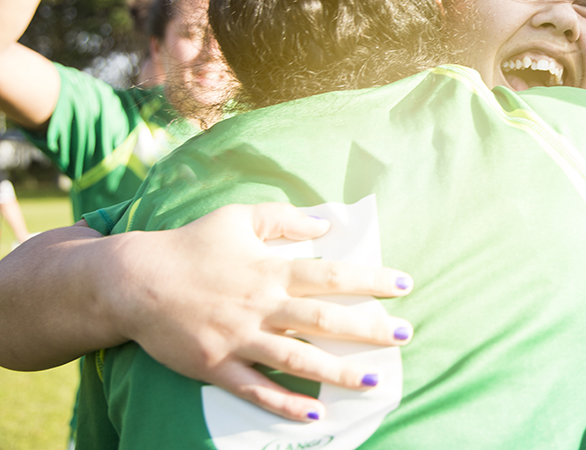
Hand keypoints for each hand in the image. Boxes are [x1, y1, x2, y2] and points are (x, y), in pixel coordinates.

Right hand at [107, 203, 413, 421]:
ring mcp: (240, 339)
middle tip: (405, 336)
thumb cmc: (191, 245)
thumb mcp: (238, 217)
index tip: (405, 285)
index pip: (332, 276)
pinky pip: (257, 390)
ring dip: (338, 371)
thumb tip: (325, 224)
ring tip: (373, 381)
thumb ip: (284, 218)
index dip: (371, 280)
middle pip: (325, 319)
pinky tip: (316, 413)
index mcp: (271, 270)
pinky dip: (286, 403)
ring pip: (298, 359)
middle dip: (369, 329)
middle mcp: (262, 306)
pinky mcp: (218, 366)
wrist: (134, 281)